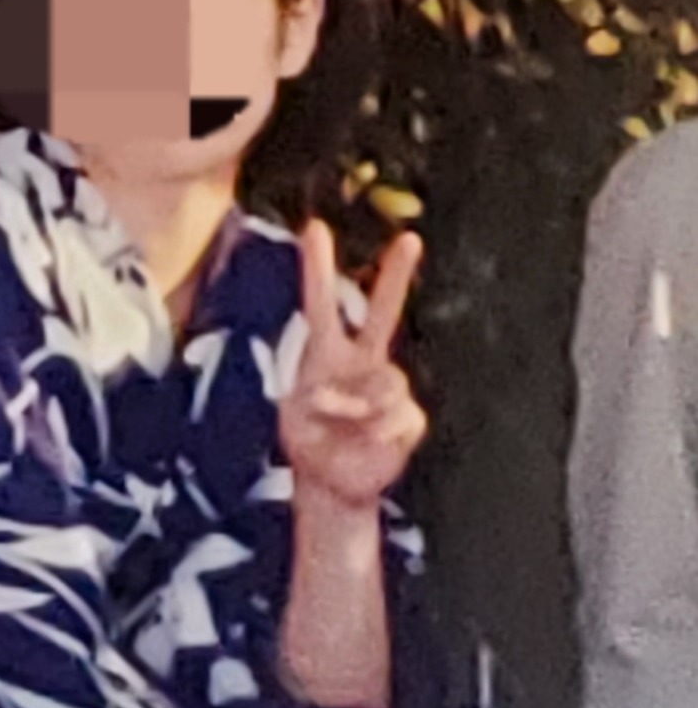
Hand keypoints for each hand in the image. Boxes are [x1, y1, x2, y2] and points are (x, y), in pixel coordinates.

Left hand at [280, 222, 426, 516]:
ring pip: (388, 382)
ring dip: (360, 406)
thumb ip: (322, 402)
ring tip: (343, 422)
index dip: (318, 267)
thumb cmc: (309, 438)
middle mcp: (362, 360)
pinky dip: (382, 430)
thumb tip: (360, 404)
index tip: (314, 229)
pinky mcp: (408, 417)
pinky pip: (403, 416)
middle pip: (384, 311)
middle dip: (398, 274)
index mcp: (326, 351)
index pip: (322, 303)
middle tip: (411, 238)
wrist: (331, 478)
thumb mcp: (296, 416)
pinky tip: (371, 439)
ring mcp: (388, 386)